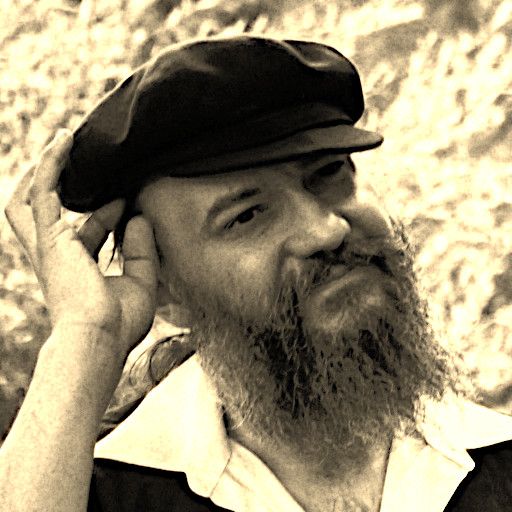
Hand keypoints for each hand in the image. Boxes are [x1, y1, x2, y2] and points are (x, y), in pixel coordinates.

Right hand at [4, 129, 157, 356]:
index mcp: (76, 269)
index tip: (130, 203)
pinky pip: (43, 192)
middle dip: (59, 188)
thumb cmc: (118, 324)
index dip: (109, 215)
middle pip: (44, 213)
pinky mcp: (49, 237)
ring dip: (47, 169)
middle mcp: (56, 255)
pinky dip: (52, 165)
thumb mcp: (139, 281)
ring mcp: (49, 246)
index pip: (88, 232)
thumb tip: (140, 216)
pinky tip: (64, 141)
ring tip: (65, 139)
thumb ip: (140, 249)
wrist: (100, 341)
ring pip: (32, 196)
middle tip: (79, 162)